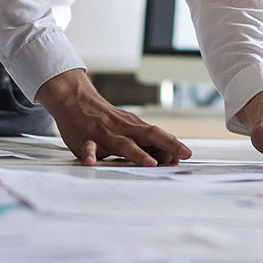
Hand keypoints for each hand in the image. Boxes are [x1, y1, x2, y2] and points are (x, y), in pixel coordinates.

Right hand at [36, 69, 190, 166]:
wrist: (75, 100)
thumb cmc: (105, 119)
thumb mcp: (127, 126)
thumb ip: (145, 141)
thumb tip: (170, 155)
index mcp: (133, 127)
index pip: (158, 135)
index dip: (173, 144)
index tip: (188, 154)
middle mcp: (122, 130)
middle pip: (148, 136)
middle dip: (167, 145)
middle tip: (182, 154)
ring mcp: (105, 135)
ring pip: (123, 144)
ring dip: (138, 154)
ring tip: (151, 163)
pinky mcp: (86, 140)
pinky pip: (88, 149)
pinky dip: (90, 155)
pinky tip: (92, 163)